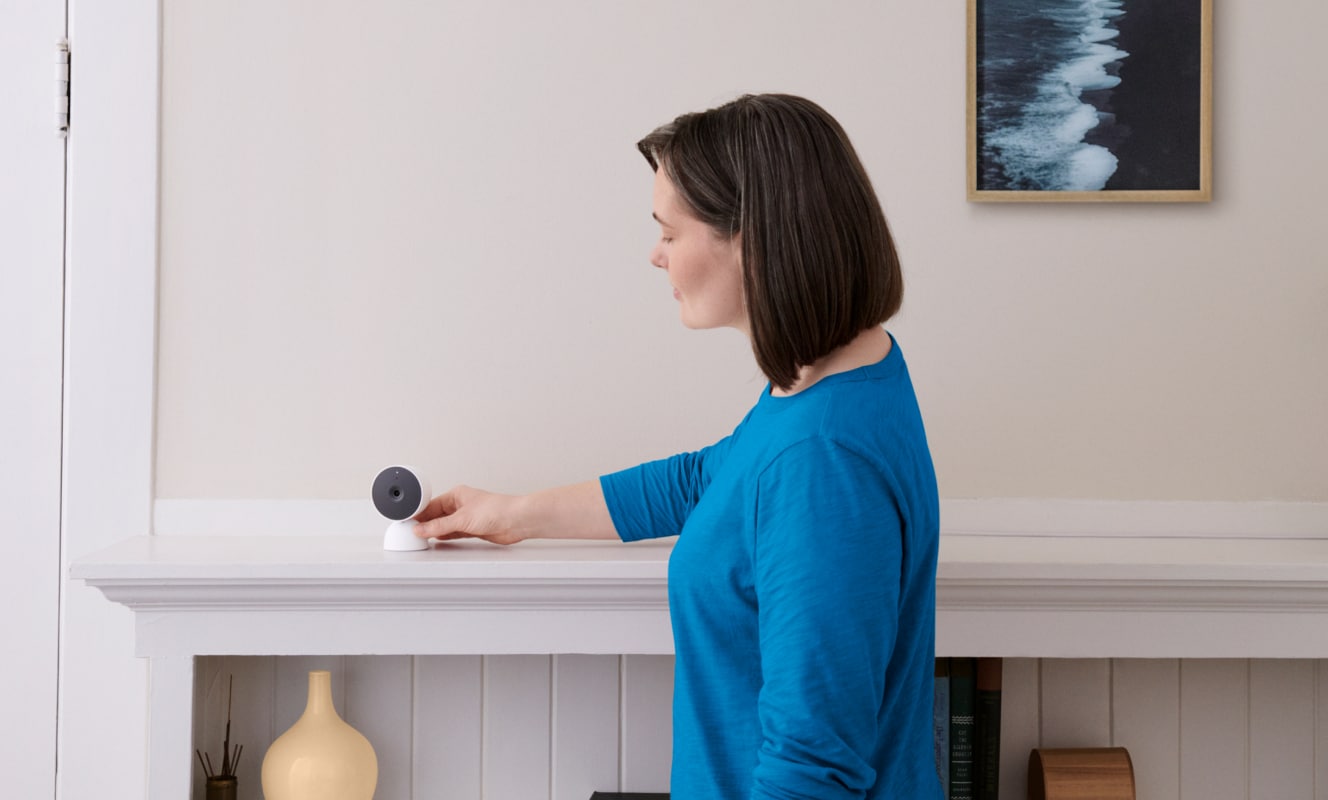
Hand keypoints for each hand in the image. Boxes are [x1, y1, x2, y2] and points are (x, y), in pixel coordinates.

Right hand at [413, 485, 527, 545]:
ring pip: (444, 525)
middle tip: (411, 533)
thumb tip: (421, 529)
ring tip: (420, 538)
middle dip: (425, 524)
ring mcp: (467, 517)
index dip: (419, 514)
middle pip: (437, 515)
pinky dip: (444, 536)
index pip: (431, 504)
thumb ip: (440, 526)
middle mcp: (461, 505)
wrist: (517, 521)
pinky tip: (436, 540)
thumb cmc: (497, 509)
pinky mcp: (473, 529)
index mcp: (457, 495)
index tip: (408, 522)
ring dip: (434, 531)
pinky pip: (453, 533)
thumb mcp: (462, 519)